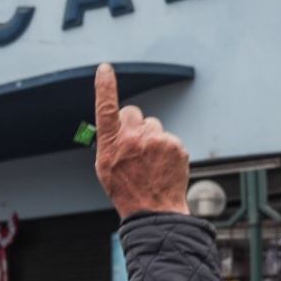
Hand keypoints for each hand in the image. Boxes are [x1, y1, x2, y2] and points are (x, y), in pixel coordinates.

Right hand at [93, 63, 190, 217]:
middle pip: (133, 113)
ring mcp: (156, 140)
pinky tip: (162, 167)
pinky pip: (168, 138)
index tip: (105, 69)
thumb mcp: (105, 167)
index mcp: (111, 142)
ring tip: (150, 163)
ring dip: (151, 139)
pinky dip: (166, 150)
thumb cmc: (126, 190)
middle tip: (133, 146)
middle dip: (133, 124)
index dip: (105, 86)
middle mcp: (133, 137)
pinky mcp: (175, 145)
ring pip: (153, 127)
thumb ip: (110, 142)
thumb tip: (120, 125)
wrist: (154, 211)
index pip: (106, 107)